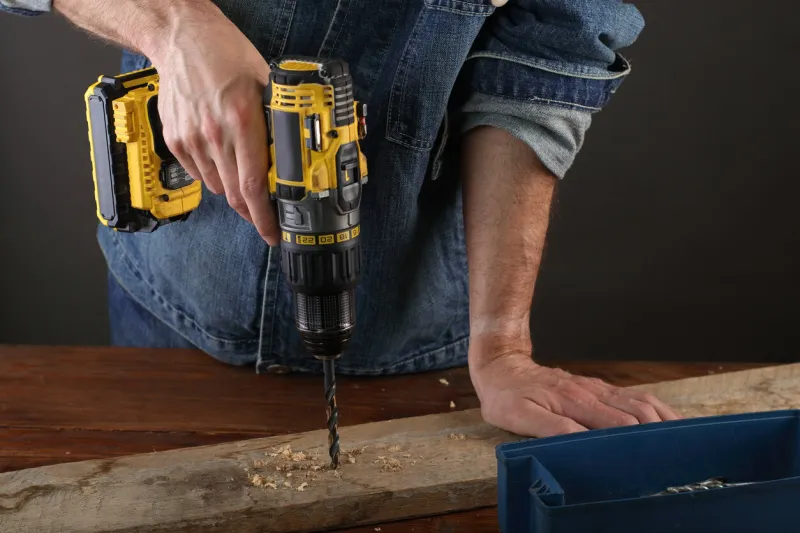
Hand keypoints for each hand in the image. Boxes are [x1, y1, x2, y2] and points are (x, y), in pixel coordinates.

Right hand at [147, 3, 278, 243]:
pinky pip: (199, 174)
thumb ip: (278, 121)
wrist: (180, 38)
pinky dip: (214, 174)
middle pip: (235, 194)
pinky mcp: (176, 140)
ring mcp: (191, 139)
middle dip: (253, 213)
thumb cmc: (225, 55)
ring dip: (235, 190)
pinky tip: (222, 155)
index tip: (273, 233)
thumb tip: (295, 152)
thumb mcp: (265, 84)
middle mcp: (214, 134)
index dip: (264, 217)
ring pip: (218, 186)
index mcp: (242, 121)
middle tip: (265, 217)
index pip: (253, 186)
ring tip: (244, 173)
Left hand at [469, 338, 680, 437]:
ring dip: (665, 419)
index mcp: (576, 403)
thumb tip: (583, 441)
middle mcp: (593, 394)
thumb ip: (552, 428)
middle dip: (662, 433)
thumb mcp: (519, 416)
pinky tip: (669, 420)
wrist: (503, 365)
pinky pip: (634, 396)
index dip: (638, 443)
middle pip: (639, 413)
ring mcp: (598, 389)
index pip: (619, 426)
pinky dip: (657, 409)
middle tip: (683, 455)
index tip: (656, 460)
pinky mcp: (599, 388)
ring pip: (642, 402)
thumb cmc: (507, 395)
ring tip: (688, 439)